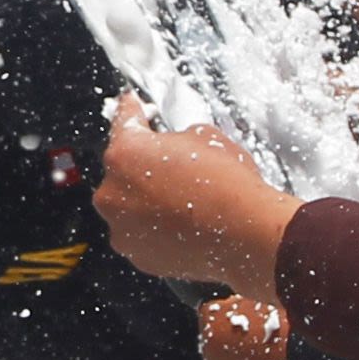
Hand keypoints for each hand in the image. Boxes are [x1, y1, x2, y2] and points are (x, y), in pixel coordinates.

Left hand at [94, 93, 300, 292]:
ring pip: (129, 206)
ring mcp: (122, 227)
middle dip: (143, 166)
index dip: (131, 110)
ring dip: (147, 200)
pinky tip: (183, 224)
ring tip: (183, 202)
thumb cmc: (227, 183)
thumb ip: (176, 139)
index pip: (122, 121)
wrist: (245, 234)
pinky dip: (156, 228)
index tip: (131, 104)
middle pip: (122, 170)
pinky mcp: (137, 255)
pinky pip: (141, 234)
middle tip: (174, 168)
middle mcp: (112, 192)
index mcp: (125, 152)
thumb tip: (173, 148)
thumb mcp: (205, 137)